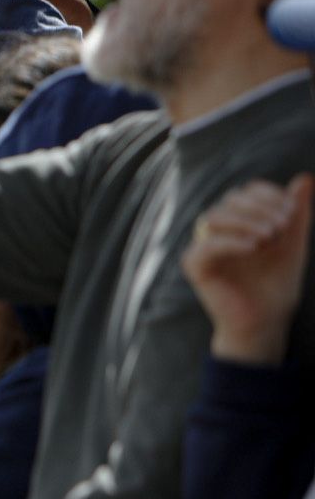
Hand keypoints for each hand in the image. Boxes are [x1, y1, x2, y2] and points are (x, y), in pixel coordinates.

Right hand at [182, 175, 314, 364]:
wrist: (268, 320)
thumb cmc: (277, 283)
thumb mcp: (293, 243)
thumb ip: (298, 212)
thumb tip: (305, 178)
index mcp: (238, 221)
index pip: (246, 192)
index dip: (268, 195)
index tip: (291, 213)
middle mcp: (217, 230)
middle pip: (230, 200)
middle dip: (259, 209)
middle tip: (282, 226)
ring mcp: (204, 246)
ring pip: (213, 217)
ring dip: (245, 222)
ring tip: (269, 238)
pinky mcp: (195, 266)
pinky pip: (206, 246)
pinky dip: (231, 242)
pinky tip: (254, 248)